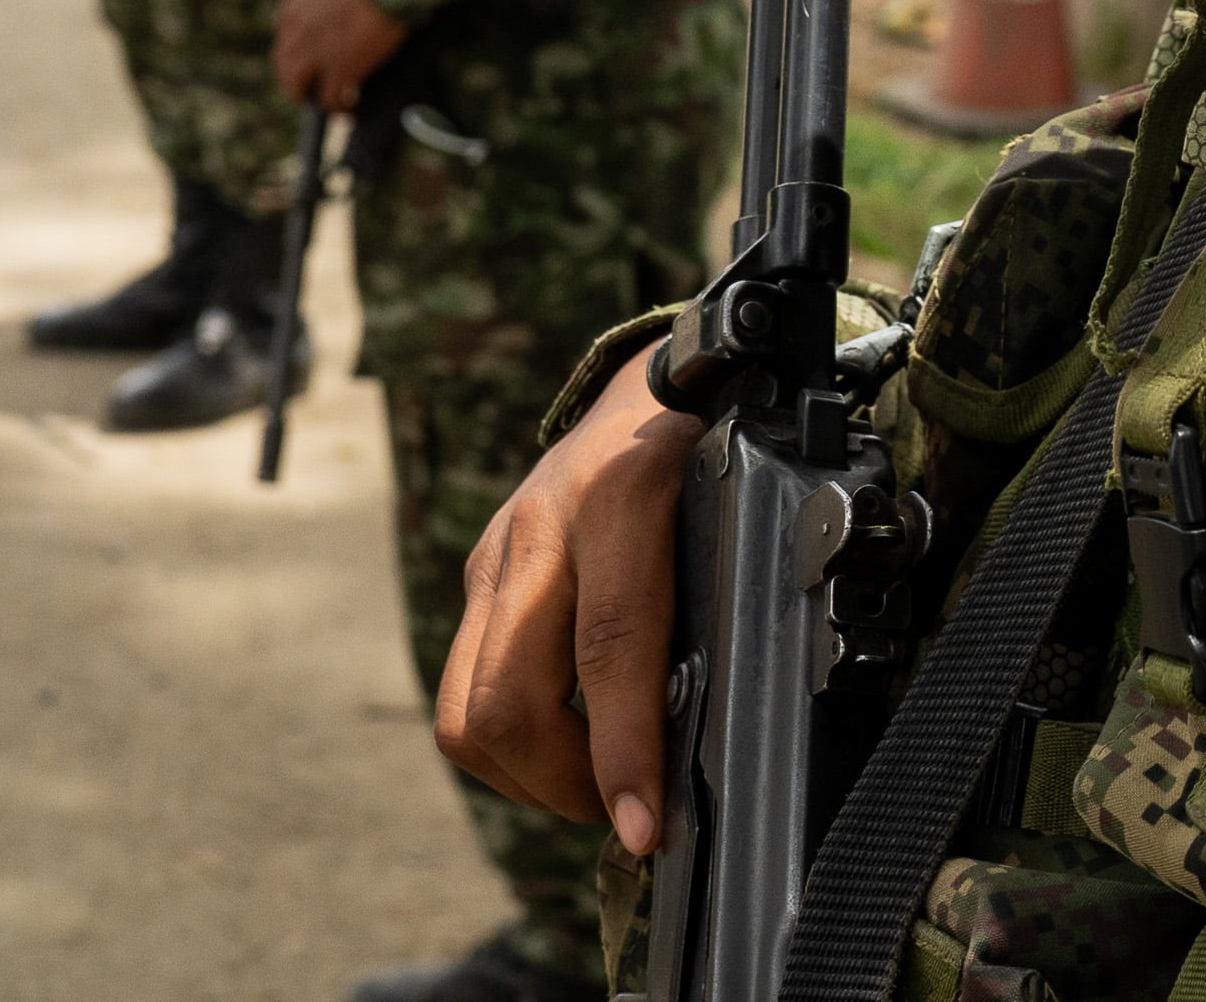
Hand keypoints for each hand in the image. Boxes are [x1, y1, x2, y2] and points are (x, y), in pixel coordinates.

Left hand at [273, 0, 405, 109]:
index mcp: (294, 7)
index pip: (283, 33)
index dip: (296, 47)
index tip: (308, 53)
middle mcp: (297, 33)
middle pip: (284, 64)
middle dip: (293, 78)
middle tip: (307, 87)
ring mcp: (315, 54)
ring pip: (297, 85)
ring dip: (306, 96)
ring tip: (322, 102)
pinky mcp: (339, 70)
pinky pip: (329, 98)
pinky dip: (336, 107)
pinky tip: (346, 109)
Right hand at [438, 352, 702, 845]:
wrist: (653, 377)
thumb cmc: (716, 453)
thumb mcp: (739, 509)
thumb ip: (724, 603)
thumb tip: (714, 732)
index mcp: (624, 499)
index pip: (611, 648)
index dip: (624, 750)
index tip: (641, 829)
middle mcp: (543, 526)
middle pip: (509, 701)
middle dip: (562, 785)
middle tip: (625, 812)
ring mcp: (497, 552)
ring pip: (467, 710)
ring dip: (528, 776)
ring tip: (595, 785)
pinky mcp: (477, 573)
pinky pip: (466, 687)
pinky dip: (511, 739)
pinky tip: (567, 741)